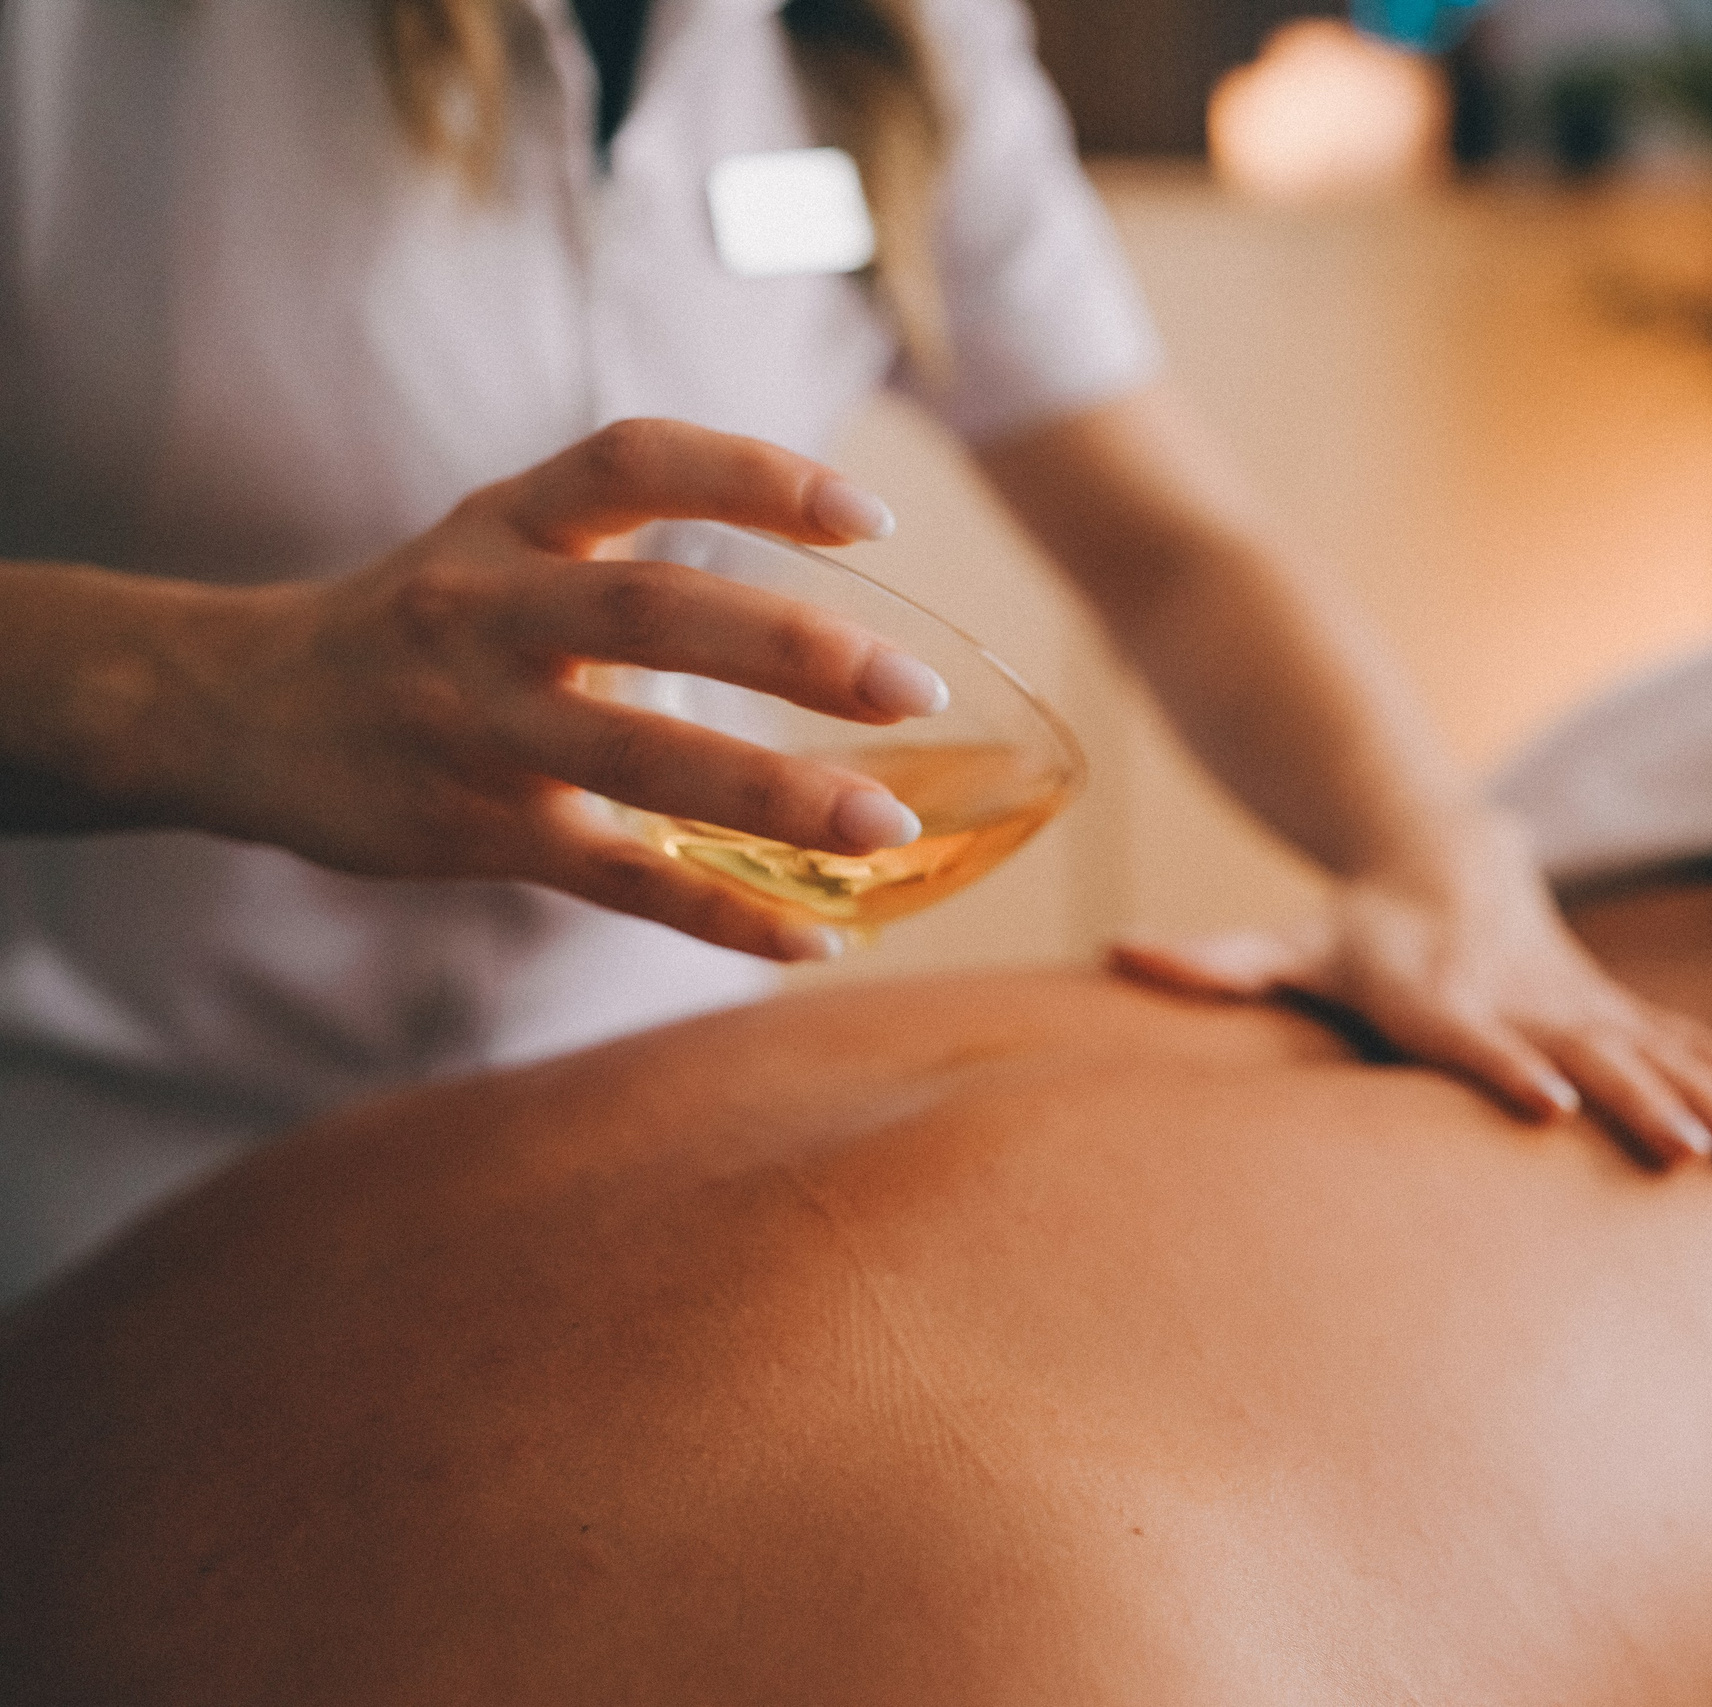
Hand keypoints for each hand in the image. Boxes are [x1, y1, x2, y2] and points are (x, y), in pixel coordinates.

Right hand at [181, 419, 946, 960]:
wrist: (234, 711)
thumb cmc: (417, 623)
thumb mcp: (499, 543)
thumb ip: (628, 550)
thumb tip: (820, 596)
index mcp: (509, 525)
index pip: (634, 461)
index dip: (753, 476)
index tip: (870, 518)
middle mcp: (486, 613)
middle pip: (649, 611)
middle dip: (789, 648)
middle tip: (913, 688)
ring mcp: (477, 729)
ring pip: (637, 760)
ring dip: (772, 797)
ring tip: (886, 826)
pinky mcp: (475, 833)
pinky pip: (615, 881)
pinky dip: (720, 914)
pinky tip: (815, 938)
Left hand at [1111, 816, 1711, 1166]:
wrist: (1443, 851)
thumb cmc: (1351, 926)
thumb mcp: (1283, 943)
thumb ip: (1217, 963)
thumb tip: (1126, 955)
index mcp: (1435, 988)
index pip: (1466, 1031)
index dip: (1504, 1063)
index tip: (1547, 1101)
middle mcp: (1523, 994)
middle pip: (1585, 1050)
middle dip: (1643, 1101)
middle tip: (1697, 1157)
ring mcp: (1586, 1004)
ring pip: (1664, 1049)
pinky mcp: (1625, 1015)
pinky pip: (1707, 1049)